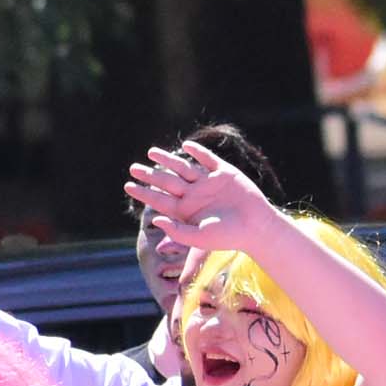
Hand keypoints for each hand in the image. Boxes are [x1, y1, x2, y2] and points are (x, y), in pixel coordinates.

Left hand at [120, 141, 279, 251]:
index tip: (128, 186)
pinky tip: (186, 146)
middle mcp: (195, 195)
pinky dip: (198, 153)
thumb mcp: (199, 238)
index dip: (143, 193)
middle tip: (133, 168)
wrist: (257, 227)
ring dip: (167, 160)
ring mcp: (209, 183)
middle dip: (150, 174)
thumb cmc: (229, 237)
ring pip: (183, 167)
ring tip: (151, 153)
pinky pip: (208, 159)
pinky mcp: (224, 173)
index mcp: (186, 210)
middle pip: (167, 181)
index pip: (160, 199)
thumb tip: (155, 220)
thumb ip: (177, 232)